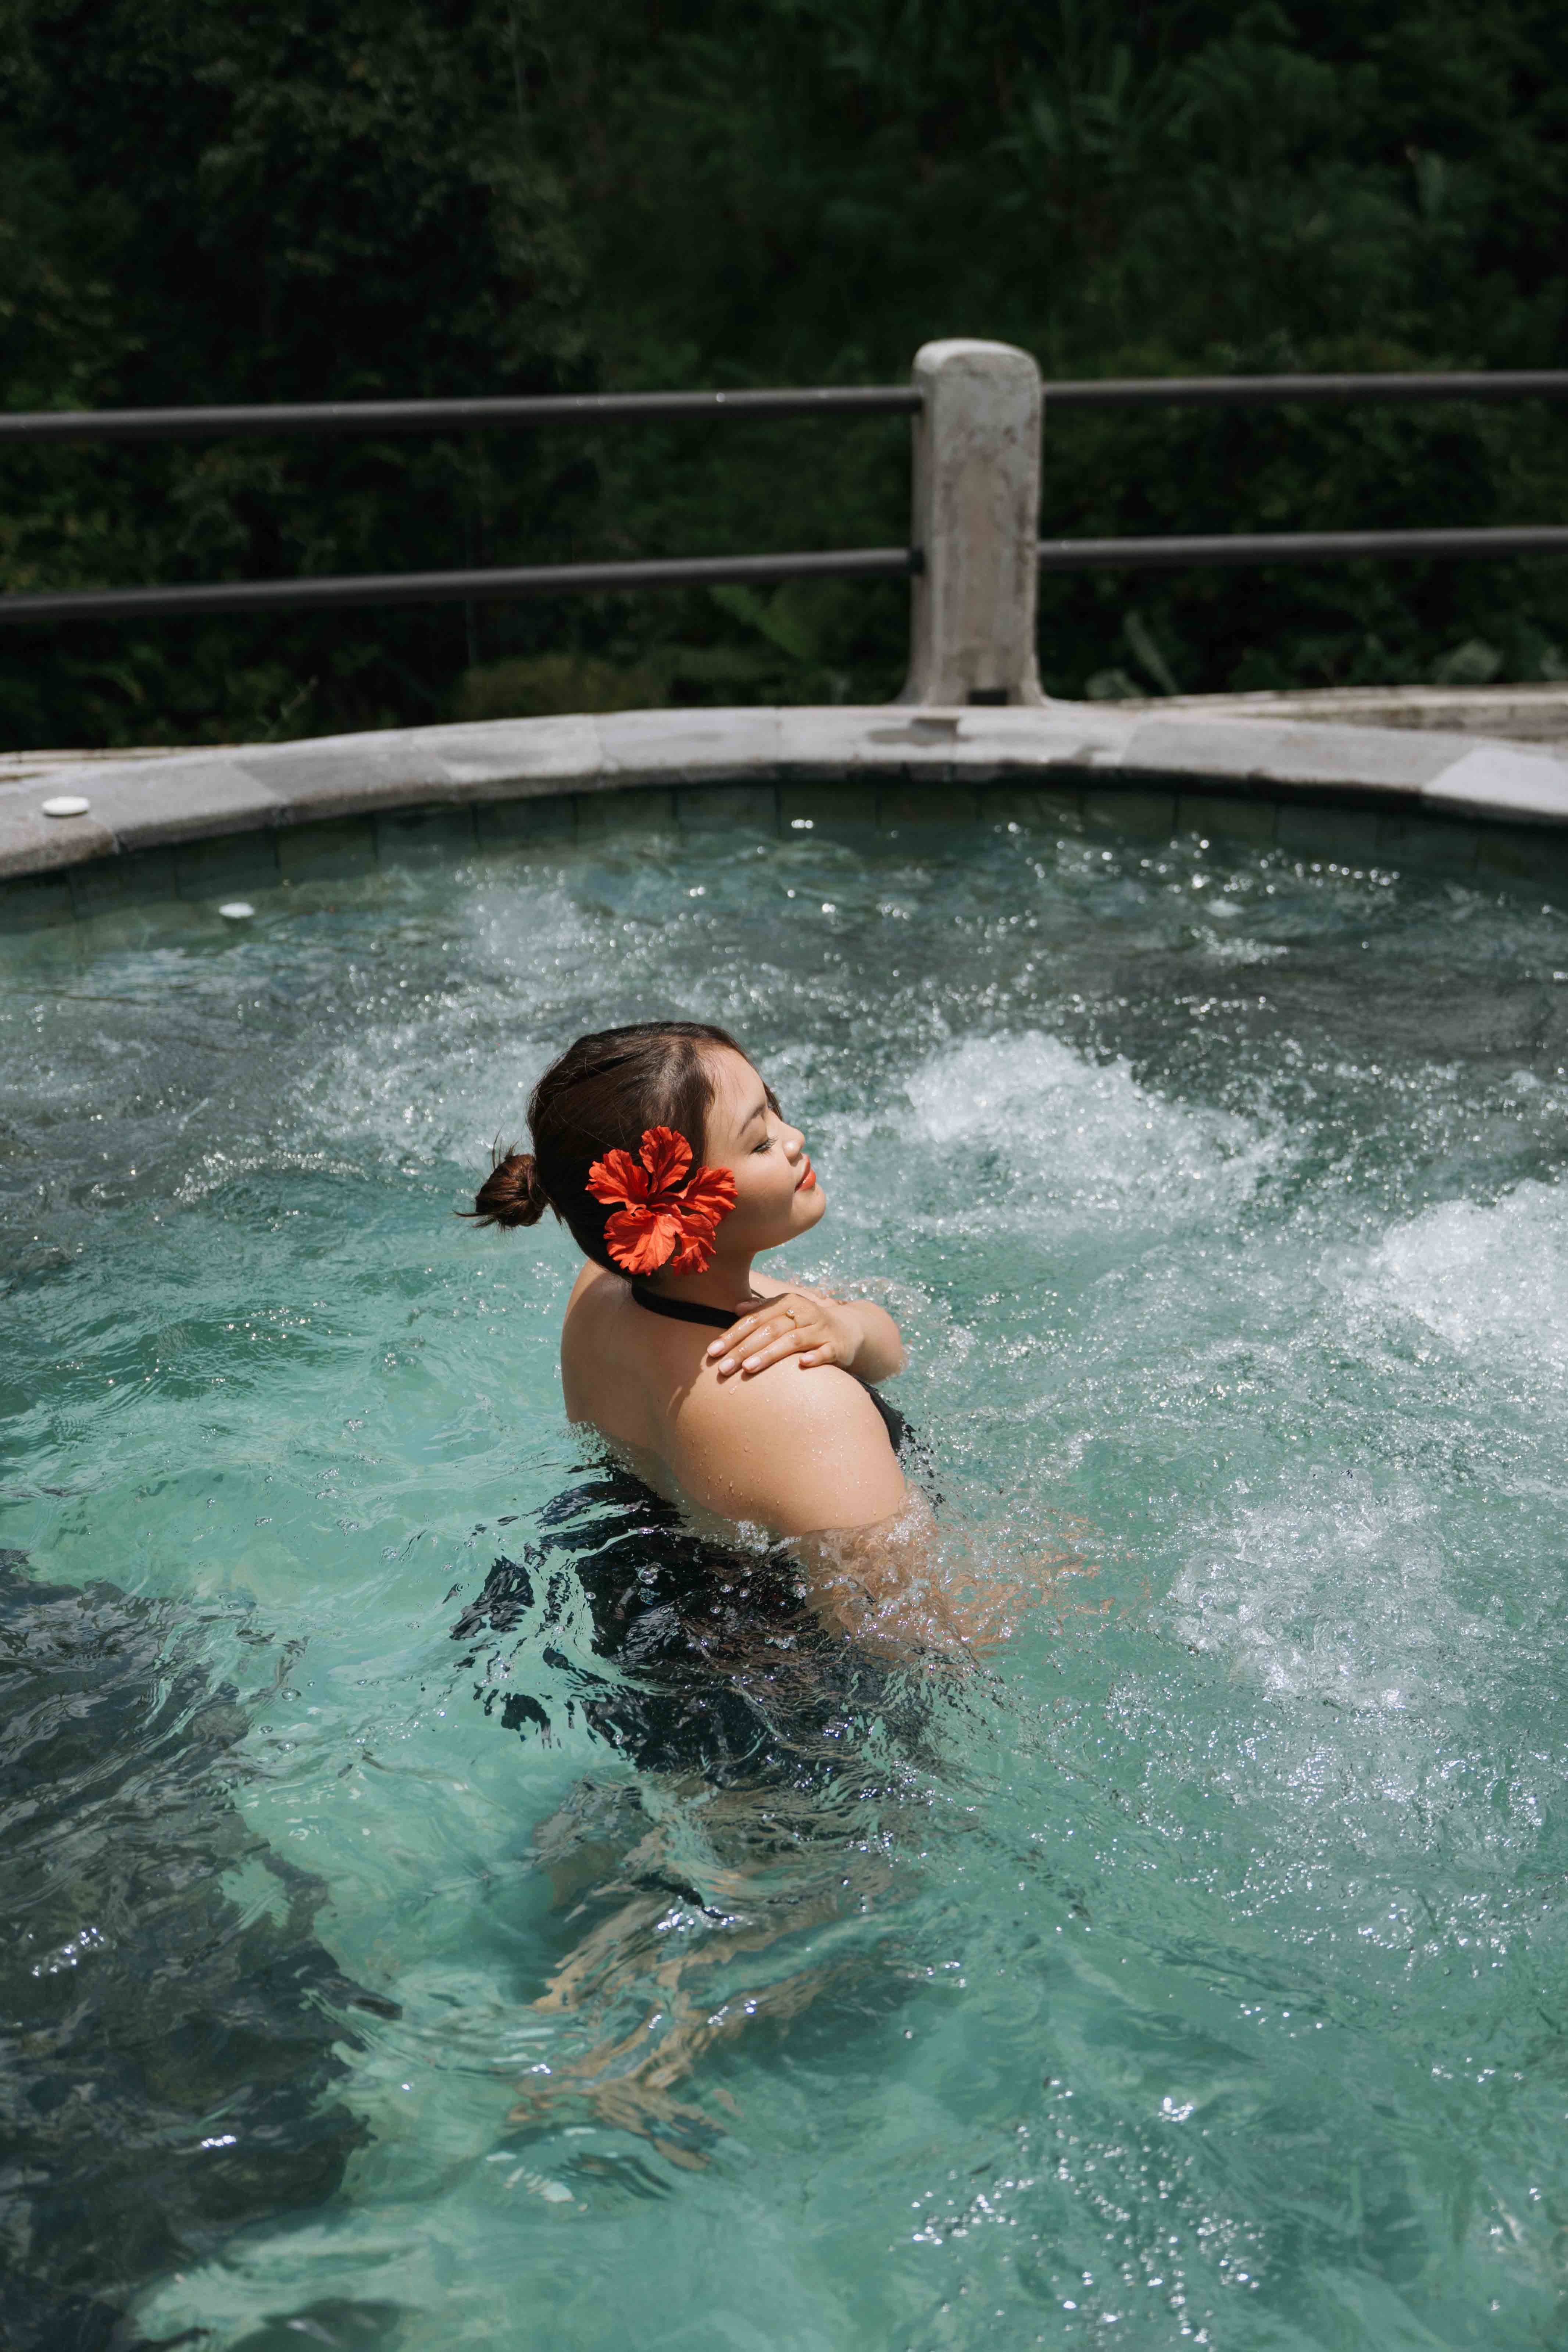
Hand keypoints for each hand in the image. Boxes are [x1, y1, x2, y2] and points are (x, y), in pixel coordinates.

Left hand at [705, 1289, 861, 1378]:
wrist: (848, 1330)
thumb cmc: (807, 1323)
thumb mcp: (785, 1312)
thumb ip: (761, 1310)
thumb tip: (736, 1307)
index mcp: (787, 1303)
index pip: (754, 1319)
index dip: (732, 1334)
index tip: (712, 1351)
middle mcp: (803, 1313)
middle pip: (769, 1330)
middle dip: (744, 1349)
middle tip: (723, 1368)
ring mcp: (820, 1329)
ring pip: (792, 1341)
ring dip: (770, 1354)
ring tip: (749, 1368)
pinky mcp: (836, 1345)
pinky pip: (825, 1352)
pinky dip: (815, 1358)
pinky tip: (802, 1365)